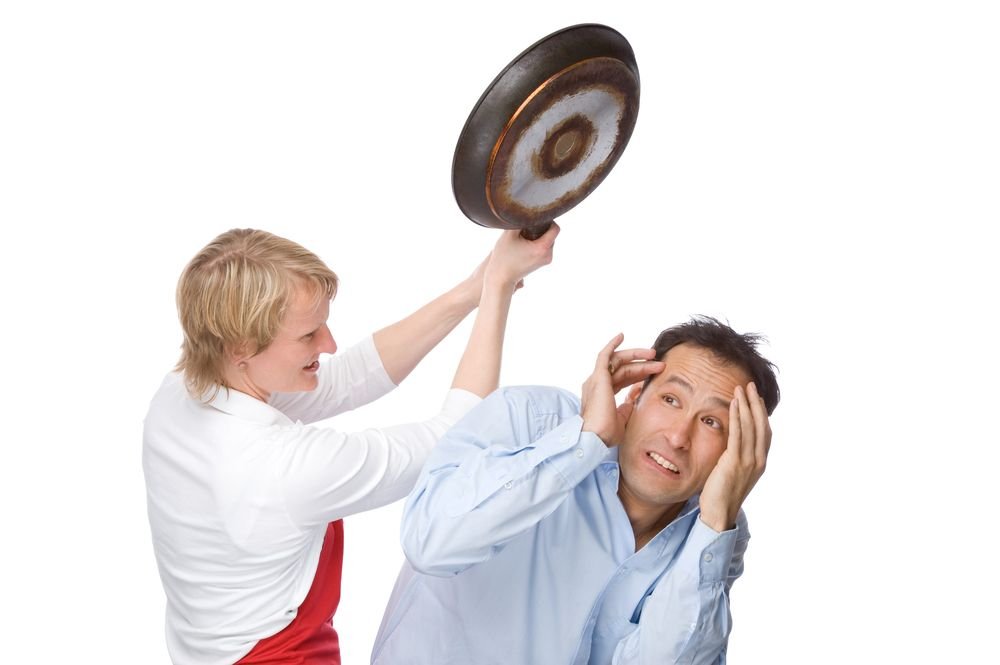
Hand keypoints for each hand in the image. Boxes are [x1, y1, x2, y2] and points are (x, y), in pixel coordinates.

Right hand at [483, 224, 559, 290]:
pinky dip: (537, 244)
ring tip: (523, 239)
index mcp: (542, 248)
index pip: (555, 228)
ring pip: (547, 241)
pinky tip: (524, 246)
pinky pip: (544, 249)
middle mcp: (548, 255)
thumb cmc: (503, 257)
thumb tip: (526, 212)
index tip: (536, 219)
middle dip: (541, 229)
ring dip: (538, 237)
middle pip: (551, 235)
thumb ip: (520, 221)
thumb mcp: (509, 234)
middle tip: (526, 229)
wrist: (500, 278)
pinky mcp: (541, 264)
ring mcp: (546, 261)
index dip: (548, 221)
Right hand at [580, 334, 664, 445]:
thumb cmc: (606, 433)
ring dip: (636, 356)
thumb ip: (628, 407)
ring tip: (653, 354)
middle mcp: (597, 385)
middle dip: (642, 365)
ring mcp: (597, 380)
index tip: (654, 373)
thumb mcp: (622, 419)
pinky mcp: (598, 376)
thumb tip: (635, 398)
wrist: (596, 437)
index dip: (638, 375)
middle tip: (659, 363)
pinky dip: (612, 345)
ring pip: (618, 361)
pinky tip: (621, 336)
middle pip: (622, 369)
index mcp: (602, 396)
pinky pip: (604, 355)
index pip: (622, 380)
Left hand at [699, 382, 771, 531]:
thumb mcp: (733, 472)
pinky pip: (738, 435)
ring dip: (747, 405)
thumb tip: (730, 443)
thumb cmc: (720, 494)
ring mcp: (749, 461)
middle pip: (761, 425)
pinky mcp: (735, 462)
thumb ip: (735, 456)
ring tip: (741, 389)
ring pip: (751, 427)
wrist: (718, 514)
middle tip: (750, 385)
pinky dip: (737, 417)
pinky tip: (734, 404)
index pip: (764, 432)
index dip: (761, 413)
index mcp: (759, 462)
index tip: (756, 397)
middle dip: (756, 403)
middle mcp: (758, 460)